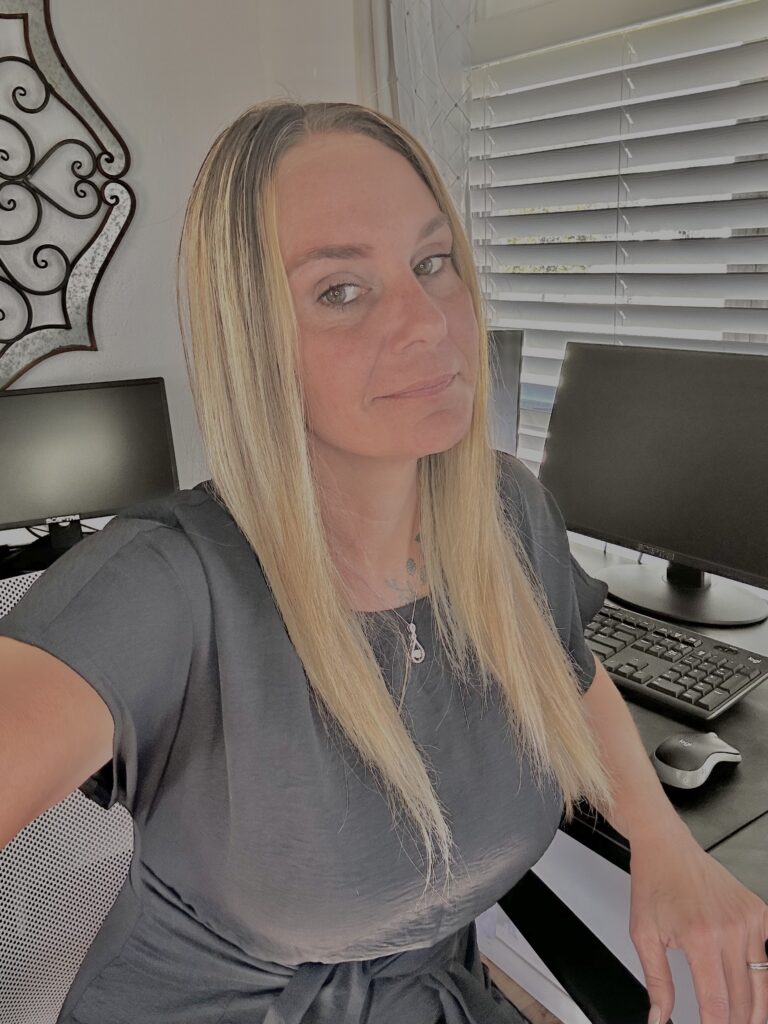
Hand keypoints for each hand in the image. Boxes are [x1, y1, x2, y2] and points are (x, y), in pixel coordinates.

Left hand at [628, 828, 767, 1023]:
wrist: (666, 847)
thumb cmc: (654, 884)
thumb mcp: (644, 934)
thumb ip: (657, 982)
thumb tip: (659, 1018)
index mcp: (700, 937)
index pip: (717, 1003)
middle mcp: (730, 929)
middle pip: (742, 998)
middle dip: (734, 1020)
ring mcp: (749, 919)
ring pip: (762, 981)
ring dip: (754, 1008)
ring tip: (745, 1020)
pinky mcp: (758, 911)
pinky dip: (763, 974)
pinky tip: (754, 986)